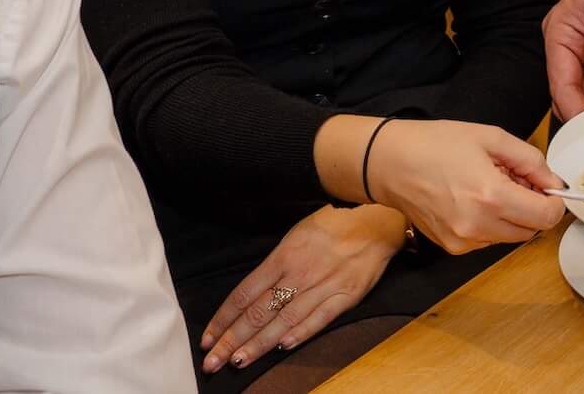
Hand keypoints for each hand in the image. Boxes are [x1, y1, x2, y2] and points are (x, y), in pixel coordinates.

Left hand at [200, 206, 403, 374]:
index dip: (223, 319)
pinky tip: (283, 347)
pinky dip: (301, 333)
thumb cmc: (334, 225)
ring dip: (259, 344)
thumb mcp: (297, 234)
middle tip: (212, 362)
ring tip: (238, 362)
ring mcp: (322, 285)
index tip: (207, 338)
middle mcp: (298, 273)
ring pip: (284, 320)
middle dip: (232, 339)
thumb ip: (276, 264)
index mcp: (283, 256)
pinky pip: (320, 318)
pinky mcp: (345, 295)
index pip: (244, 293)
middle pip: (258, 312)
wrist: (376, 220)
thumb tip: (251, 293)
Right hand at [363, 118, 564, 252]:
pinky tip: (473, 199)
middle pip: (531, 230)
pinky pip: (488, 240)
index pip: (546, 217)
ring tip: (489, 186)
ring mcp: (463, 241)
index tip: (548, 187)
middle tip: (515, 179)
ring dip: (512, 216)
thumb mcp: (491, 137)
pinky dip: (491, 223)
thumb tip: (553, 181)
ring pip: (510, 237)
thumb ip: (530, 160)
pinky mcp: (452, 247)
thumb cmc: (436, 144)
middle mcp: (478, 226)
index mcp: (491, 196)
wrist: (390, 163)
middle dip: (532, 207)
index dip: (554, 202)